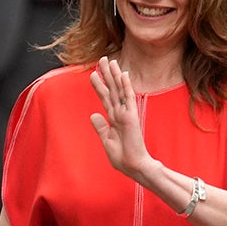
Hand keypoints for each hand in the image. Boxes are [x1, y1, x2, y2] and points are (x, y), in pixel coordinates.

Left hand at [87, 56, 154, 179]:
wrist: (133, 166)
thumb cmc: (122, 157)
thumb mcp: (107, 141)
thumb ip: (100, 127)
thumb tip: (93, 114)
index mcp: (113, 119)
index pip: (105, 97)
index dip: (99, 85)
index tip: (93, 73)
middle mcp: (119, 113)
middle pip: (111, 89)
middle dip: (107, 74)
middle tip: (103, 58)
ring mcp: (126, 113)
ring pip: (119, 89)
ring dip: (115, 75)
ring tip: (111, 60)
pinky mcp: (132, 116)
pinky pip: (128, 98)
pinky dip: (126, 86)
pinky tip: (123, 74)